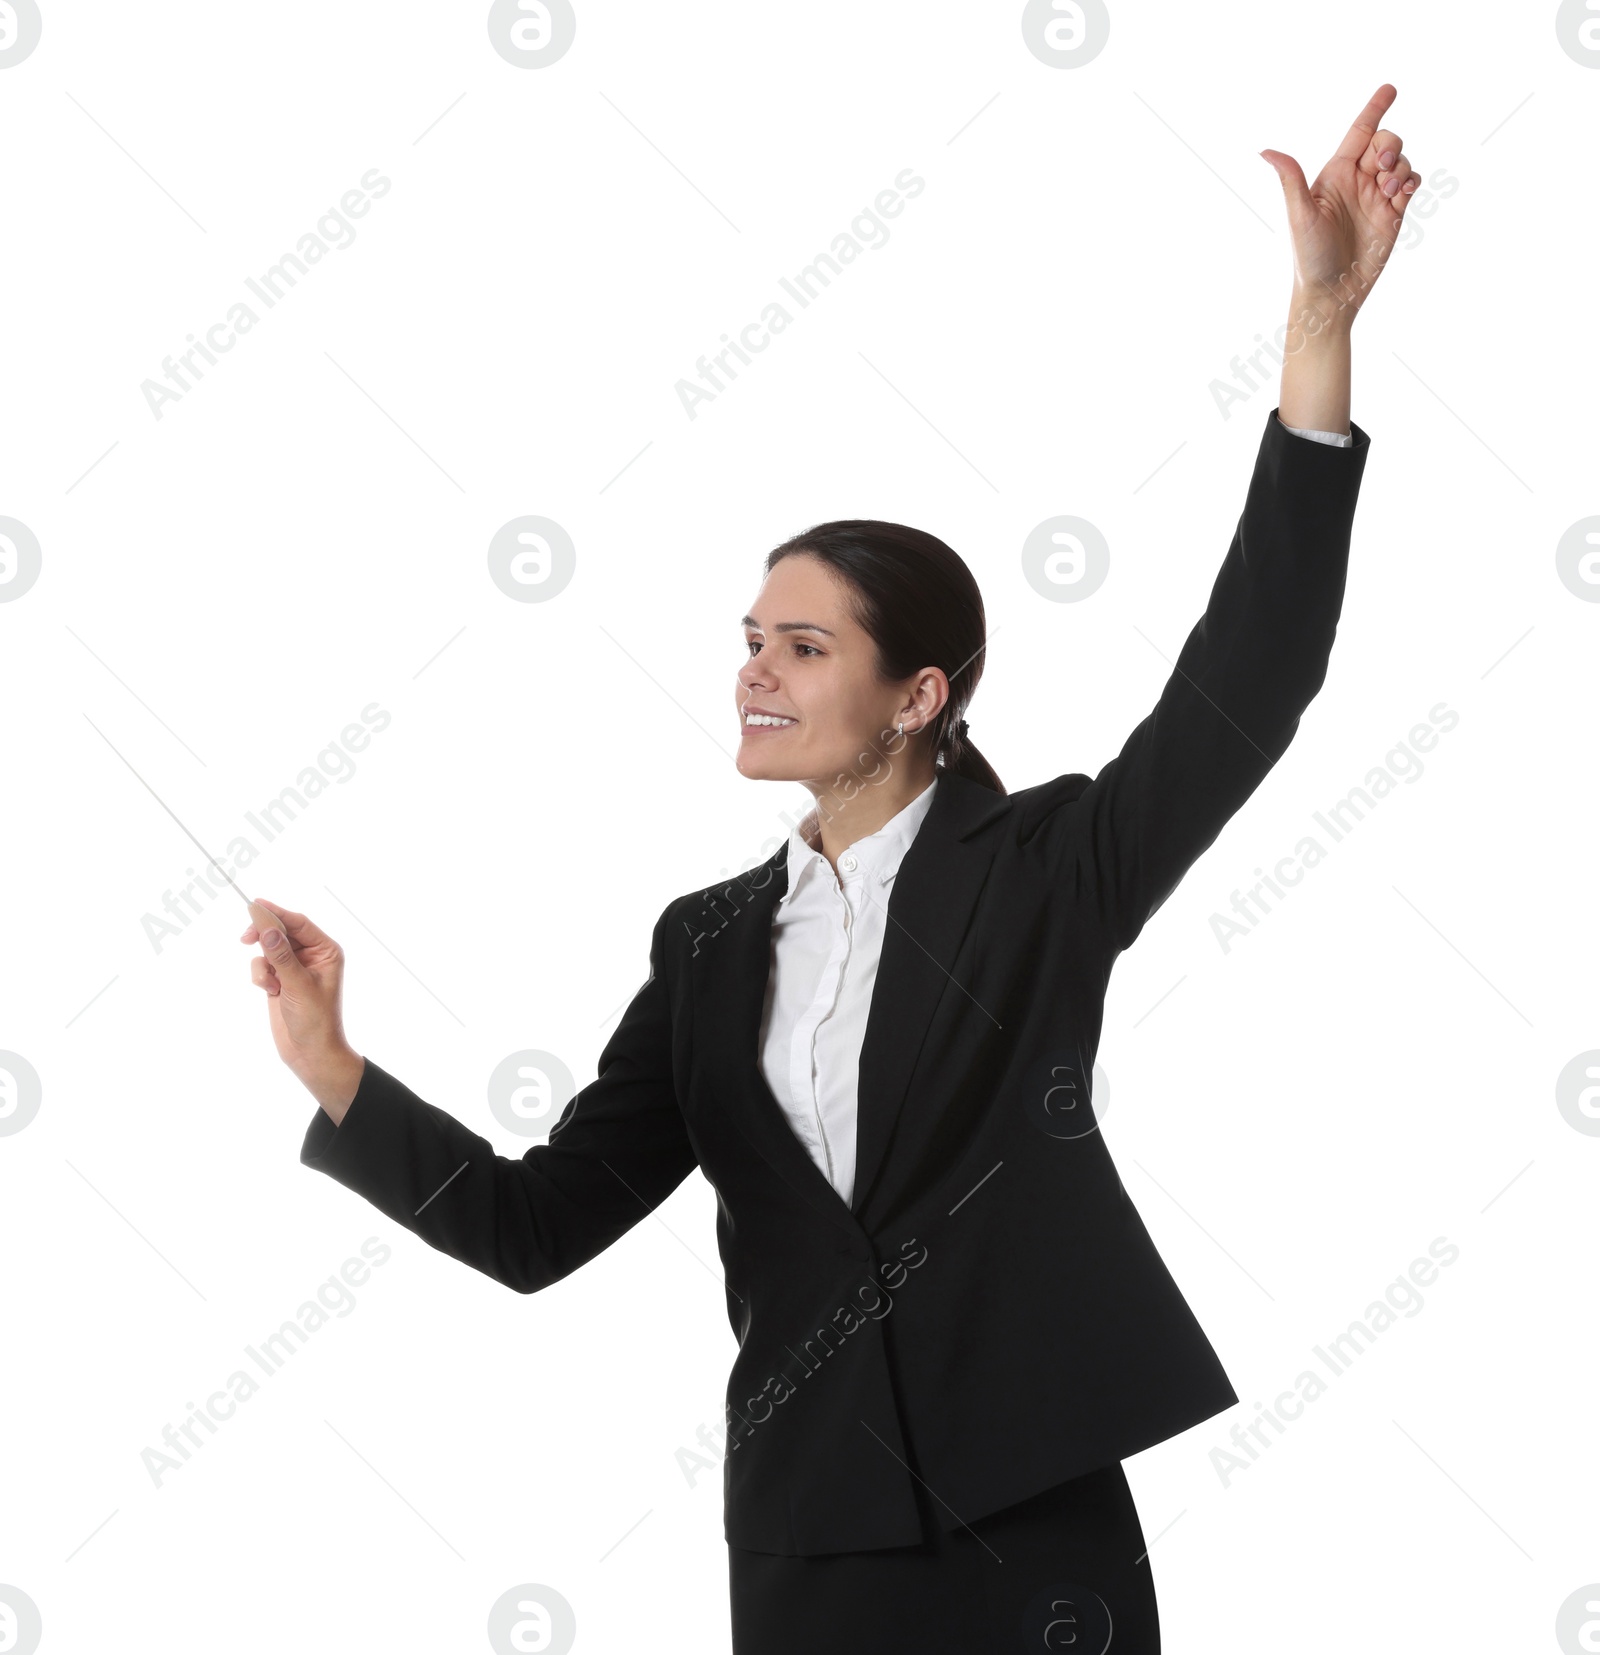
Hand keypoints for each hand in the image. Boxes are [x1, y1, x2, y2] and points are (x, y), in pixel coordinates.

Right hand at [241, 899, 360, 1100]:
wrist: (310, 1052)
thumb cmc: (315, 1019)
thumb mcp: (298, 985)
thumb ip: (281, 956)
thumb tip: (267, 928)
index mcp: (326, 951)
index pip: (299, 923)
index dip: (277, 913)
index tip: (254, 904)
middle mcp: (312, 956)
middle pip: (281, 931)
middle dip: (264, 937)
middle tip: (245, 938)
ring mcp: (295, 968)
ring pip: (268, 949)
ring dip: (263, 965)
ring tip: (270, 984)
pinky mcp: (280, 980)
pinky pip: (263, 966)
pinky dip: (261, 976)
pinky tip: (270, 992)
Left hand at [1261, 83, 1419, 332]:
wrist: (1332, 293)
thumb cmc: (1309, 257)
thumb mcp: (1300, 215)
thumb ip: (1291, 179)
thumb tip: (1265, 151)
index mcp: (1334, 175)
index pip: (1359, 133)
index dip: (1374, 108)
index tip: (1390, 88)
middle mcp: (1357, 182)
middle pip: (1385, 142)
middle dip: (1391, 144)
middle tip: (1383, 166)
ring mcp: (1376, 197)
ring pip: (1401, 161)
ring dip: (1402, 166)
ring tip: (1389, 190)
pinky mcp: (1393, 214)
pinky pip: (1411, 183)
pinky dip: (1413, 180)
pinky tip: (1404, 192)